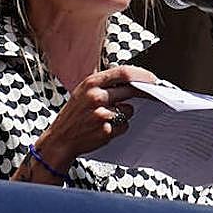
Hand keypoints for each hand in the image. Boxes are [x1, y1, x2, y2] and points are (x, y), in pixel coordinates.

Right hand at [34, 65, 154, 171]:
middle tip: (150, 95)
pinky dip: (119, 128)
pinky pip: (124, 126)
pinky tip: (104, 128)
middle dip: (143, 93)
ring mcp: (101, 114)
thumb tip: (133, 80)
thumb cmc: (74, 115)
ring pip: (129, 110)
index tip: (152, 78)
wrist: (60, 139)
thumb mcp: (84, 92)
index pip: (123, 72)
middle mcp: (96, 96)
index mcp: (91, 83)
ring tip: (107, 117)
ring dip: (125, 114)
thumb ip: (105, 85)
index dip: (141, 75)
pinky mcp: (105, 130)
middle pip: (131, 90)